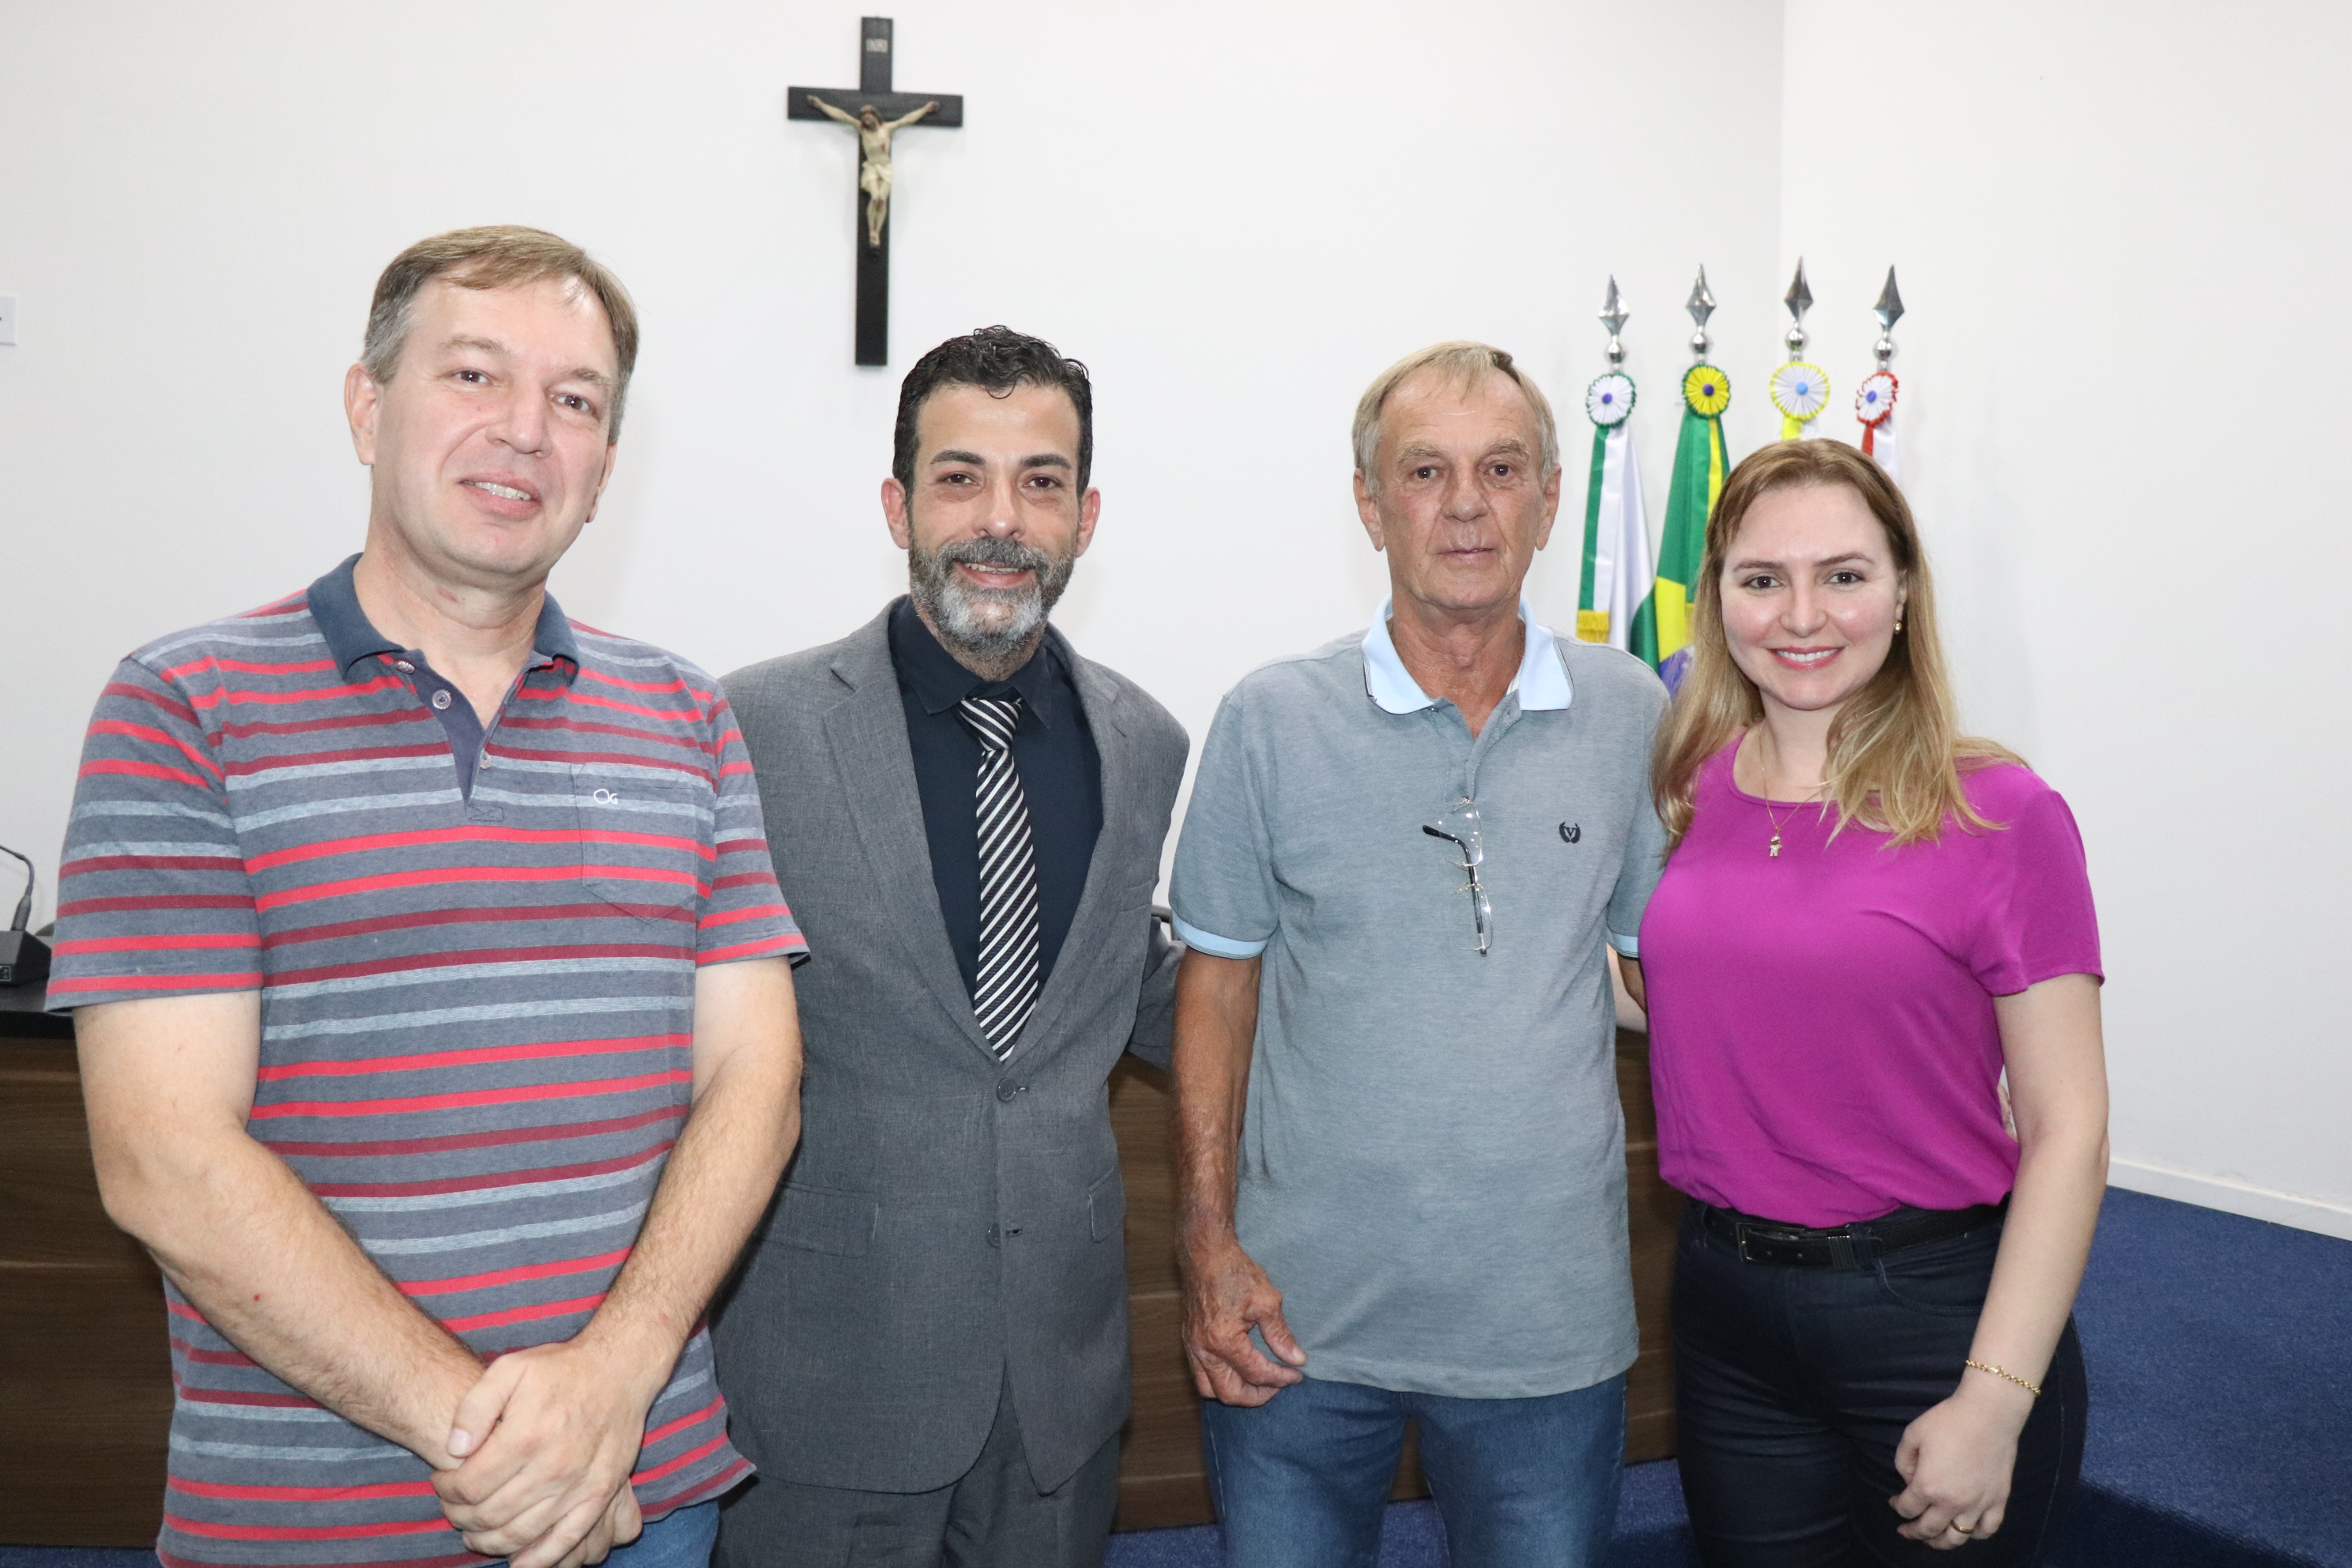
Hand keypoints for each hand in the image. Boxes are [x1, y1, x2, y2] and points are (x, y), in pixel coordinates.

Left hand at [433, 1339, 665, 1567]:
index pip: (469, 1485)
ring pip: (520, 1533)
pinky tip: (517, 1562)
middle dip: (460, 1516)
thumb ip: (475, 1407)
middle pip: (489, 1514)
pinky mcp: (599, 1494)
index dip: (446, 1489)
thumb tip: (455, 1449)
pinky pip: (566, 1540)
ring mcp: (578, 1485)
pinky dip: (538, 1559)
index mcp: (525, 1436)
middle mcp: (552, 1467)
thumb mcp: (511, 1368)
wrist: (620, 1369)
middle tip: (452, 1507)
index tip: (442, 1480)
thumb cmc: (561, 1368)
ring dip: (488, 1540)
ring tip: (474, 1531)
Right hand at [1180, 1232, 1306, 1405]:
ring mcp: (1192, 1347)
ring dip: (1236, 1393)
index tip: (1296, 1374)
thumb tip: (1297, 1359)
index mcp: (1224, 1340)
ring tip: (1258, 1384)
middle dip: (1258, 1396)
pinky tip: (1238, 1372)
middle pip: (1230, 1393)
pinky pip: (1201, 1375)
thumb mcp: (1266, 1301)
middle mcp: (1204, 1349)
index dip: (1280, 1378)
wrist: (1206, 1254)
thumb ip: (1280, 1335)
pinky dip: (1220, 1381)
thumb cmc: (1235, 1273)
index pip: (1256, 1374)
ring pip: (1210, 1390)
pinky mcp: (1189, 1341)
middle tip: (1278, 1386)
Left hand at [1889, 1377, 2034, 1547]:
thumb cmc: (1947, 1420)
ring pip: (1957, 1537)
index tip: (1894, 1502)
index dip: (1897, 1506)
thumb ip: (1903, 1461)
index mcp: (1928, 1486)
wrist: (1988, 1414)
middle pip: (1929, 1529)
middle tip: (1905, 1531)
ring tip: (1932, 1541)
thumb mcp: (1912, 1435)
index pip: (1907, 1508)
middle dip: (1913, 1532)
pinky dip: (1976, 1535)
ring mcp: (1977, 1505)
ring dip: (1942, 1543)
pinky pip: (1987, 1529)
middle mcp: (1952, 1502)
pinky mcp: (1998, 1501)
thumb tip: (1909, 1480)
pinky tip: (1967, 1530)